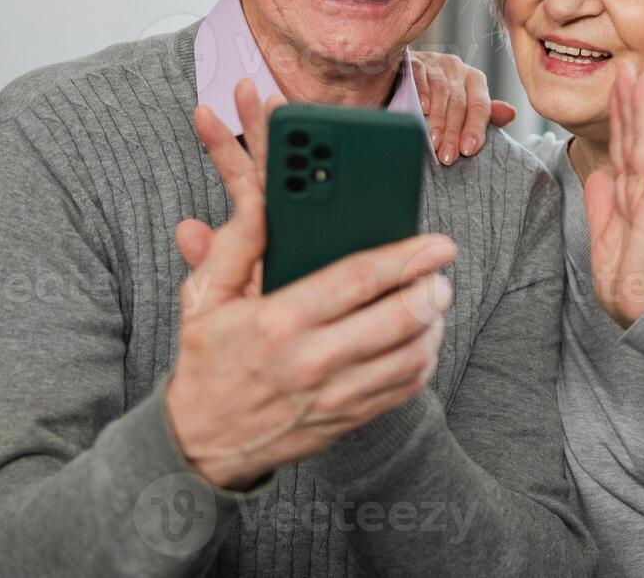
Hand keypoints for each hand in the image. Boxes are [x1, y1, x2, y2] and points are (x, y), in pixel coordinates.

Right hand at [166, 79, 454, 490]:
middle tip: (442, 271)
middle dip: (432, 289)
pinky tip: (421, 338)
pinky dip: (424, 359)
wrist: (201, 442)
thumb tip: (261, 201)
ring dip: (434, 324)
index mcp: (279, 320)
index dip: (405, 257)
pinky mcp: (348, 418)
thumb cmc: (208, 360)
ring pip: (411, 356)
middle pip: (399, 319)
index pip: (359, 279)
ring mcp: (334, 395)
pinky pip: (405, 388)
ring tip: (435, 301)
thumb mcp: (205, 297)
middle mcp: (312, 360)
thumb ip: (235, 245)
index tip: (435, 243)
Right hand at [410, 51, 515, 164]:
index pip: (480, 105)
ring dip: (437, 119)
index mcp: (474, 79)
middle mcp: (457, 68)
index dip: (475, 129)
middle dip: (454, 132)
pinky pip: (419, 74)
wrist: (402, 78)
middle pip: (459, 102)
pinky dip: (421, 92)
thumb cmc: (437, 99)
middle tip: (447, 156)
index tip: (468, 150)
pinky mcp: (414, 59)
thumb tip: (510, 114)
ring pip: (441, 91)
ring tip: (433, 142)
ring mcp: (435, 62)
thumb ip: (485, 114)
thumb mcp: (462, 107)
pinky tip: (422, 109)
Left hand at [583, 64, 643, 328]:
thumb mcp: (603, 233)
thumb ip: (601, 203)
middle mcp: (640, 189)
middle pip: (634, 137)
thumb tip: (597, 175)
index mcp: (627, 193)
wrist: (636, 308)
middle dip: (631, 101)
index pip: (621, 145)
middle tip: (629, 66)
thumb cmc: (625, 275)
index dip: (619, 114)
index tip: (618, 83)